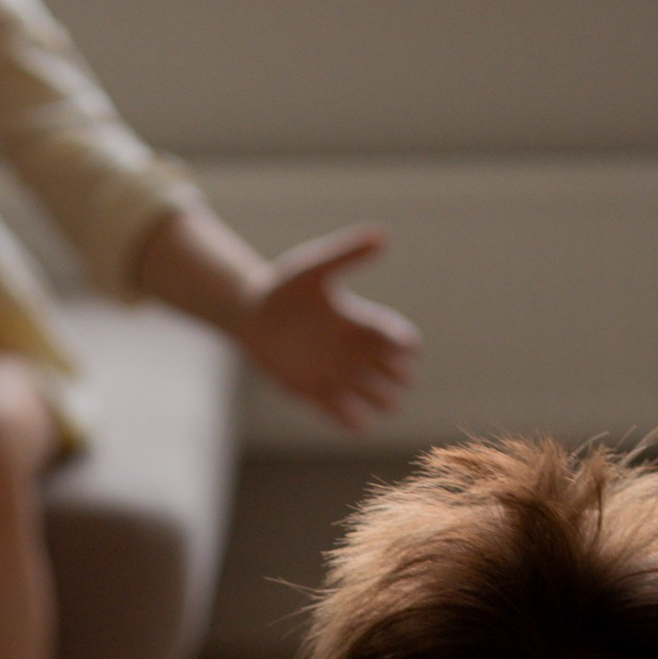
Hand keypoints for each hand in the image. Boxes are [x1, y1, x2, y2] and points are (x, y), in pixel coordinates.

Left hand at [239, 227, 418, 432]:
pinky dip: (355, 422)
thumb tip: (384, 237)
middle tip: (382, 376)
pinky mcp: (318, 395)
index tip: (399, 348)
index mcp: (363, 324)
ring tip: (370, 399)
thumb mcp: (315, 269)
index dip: (405, 349)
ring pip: (379, 401)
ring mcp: (340, 377)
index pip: (401, 342)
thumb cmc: (286, 288)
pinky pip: (347, 418)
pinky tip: (351, 417)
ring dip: (381, 403)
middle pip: (398, 378)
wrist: (252, 316)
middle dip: (398, 381)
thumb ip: (347, 254)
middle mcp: (357, 354)